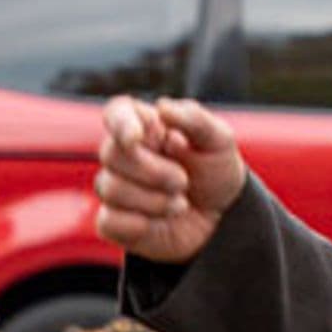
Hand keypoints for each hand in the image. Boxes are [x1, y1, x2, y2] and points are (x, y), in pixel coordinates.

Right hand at [93, 96, 247, 268]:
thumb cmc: (215, 171)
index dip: (120, 123)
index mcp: (146, 126)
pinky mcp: (113, 220)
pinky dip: (140, 224)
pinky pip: (109, 221)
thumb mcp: (219, 141)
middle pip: (111, 154)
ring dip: (154, 200)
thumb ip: (195, 120)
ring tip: (180, 204)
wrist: (222, 218)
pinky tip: (159, 222)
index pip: (117, 113)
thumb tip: (163, 106)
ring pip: (110, 189)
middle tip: (184, 181)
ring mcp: (115, 186)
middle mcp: (124, 154)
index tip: (135, 138)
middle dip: (153, 172)